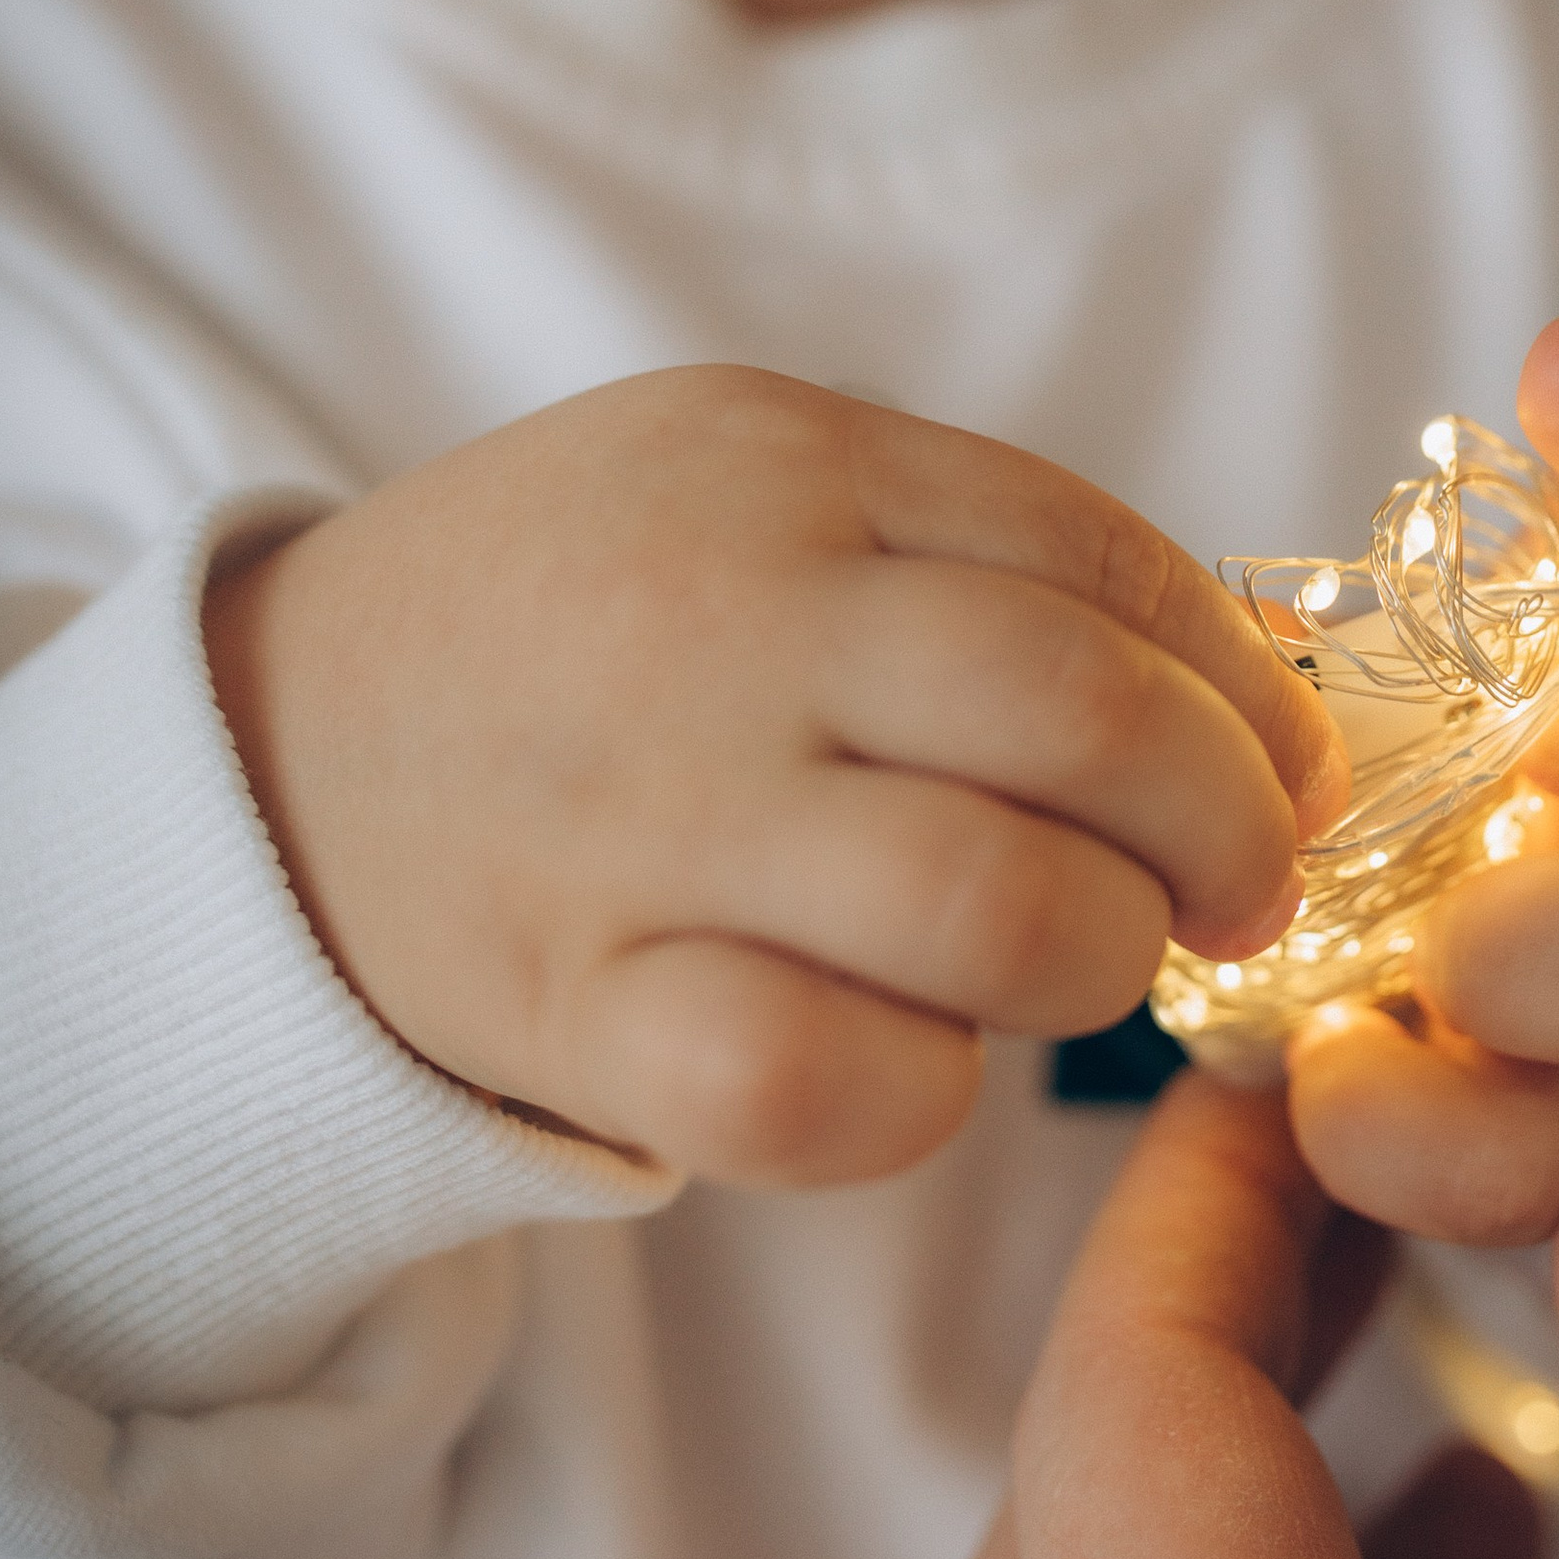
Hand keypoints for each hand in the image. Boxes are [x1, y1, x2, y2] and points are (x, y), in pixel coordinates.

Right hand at [205, 368, 1341, 1181]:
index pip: (1103, 563)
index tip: (1287, 763)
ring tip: (1081, 962)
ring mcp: (647, 822)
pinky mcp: (582, 1009)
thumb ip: (966, 542)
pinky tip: (911, 1055)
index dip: (1245, 686)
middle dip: (1229, 830)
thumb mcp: (741, 479)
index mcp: (784, 466)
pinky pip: (830, 1088)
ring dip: (1100, 962)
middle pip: (1087, 726)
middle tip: (1242, 886)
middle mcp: (725, 626)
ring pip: (998, 915)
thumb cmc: (573, 615)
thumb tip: (1252, 677)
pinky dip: (922, 1092)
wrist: (271, 748)